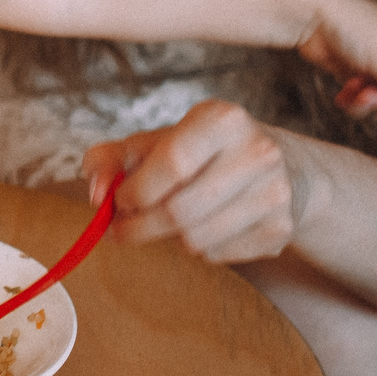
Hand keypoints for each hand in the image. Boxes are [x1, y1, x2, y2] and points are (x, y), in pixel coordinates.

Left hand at [82, 101, 301, 264]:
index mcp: (223, 120)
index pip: (172, 163)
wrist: (277, 166)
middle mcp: (257, 153)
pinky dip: (196, 249)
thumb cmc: (201, 152)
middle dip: (139, 226)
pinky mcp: (281, 230)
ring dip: (167, 239)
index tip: (117, 201)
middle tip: (121, 228)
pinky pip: (218, 256)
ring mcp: (275, 194)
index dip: (135, 190)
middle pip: (180, 211)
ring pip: (197, 240)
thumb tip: (95, 193)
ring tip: (162, 222)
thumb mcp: (155, 142)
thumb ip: (111, 159)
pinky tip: (200, 227)